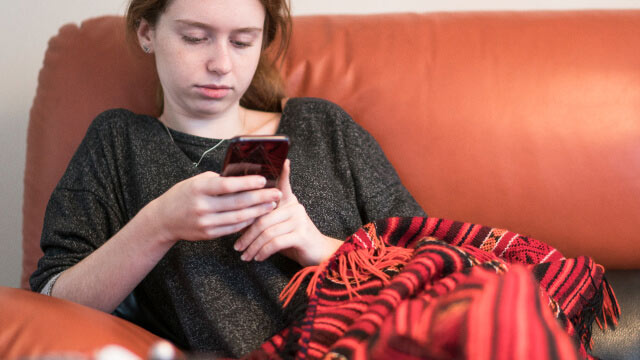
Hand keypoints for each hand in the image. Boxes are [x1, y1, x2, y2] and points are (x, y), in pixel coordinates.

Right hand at [147, 171, 281, 243]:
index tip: (263, 180)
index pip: (227, 185)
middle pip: (237, 202)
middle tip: (276, 194)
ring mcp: (205, 222)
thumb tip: (243, 177)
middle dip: (260, 198)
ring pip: (238, 218)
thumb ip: (218, 180)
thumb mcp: (196, 182)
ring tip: (272, 205)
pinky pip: (233, 228)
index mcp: (199, 188)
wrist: (164, 219)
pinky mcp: (208, 234)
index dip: (247, 183)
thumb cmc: (183, 195)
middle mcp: (202, 206)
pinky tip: (258, 216)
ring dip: (258, 211)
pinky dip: (247, 222)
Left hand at [233, 160, 342, 266]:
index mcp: (288, 201)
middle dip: (247, 234)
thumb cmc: (293, 240)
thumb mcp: (278, 227)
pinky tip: (258, 257)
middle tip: (237, 247)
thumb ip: (265, 219)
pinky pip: (275, 242)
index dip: (282, 172)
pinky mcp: (301, 234)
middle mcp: (295, 207)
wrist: (317, 255)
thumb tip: (239, 219)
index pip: (283, 183)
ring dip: (253, 246)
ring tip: (245, 256)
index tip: (283, 160)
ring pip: (267, 231)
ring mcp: (299, 220)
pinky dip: (263, 251)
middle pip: (263, 216)